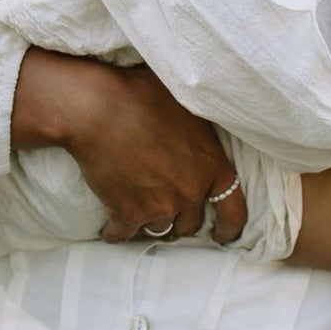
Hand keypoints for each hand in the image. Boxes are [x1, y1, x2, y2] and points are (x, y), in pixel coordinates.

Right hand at [12, 50, 247, 243]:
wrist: (97, 108)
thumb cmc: (142, 95)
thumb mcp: (187, 105)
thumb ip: (200, 130)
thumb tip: (204, 122)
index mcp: (212, 166)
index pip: (234, 210)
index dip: (229, 227)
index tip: (221, 234)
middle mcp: (191, 192)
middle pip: (191, 223)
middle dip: (181, 217)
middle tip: (166, 205)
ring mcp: (160, 207)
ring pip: (159, 227)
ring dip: (149, 220)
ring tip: (137, 207)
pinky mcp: (127, 214)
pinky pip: (123, 235)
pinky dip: (116, 232)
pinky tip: (110, 227)